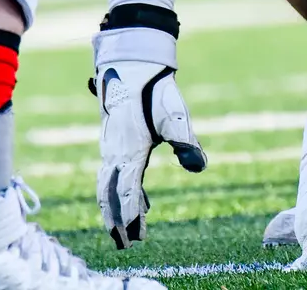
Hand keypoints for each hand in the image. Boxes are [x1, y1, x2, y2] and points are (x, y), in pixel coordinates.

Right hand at [92, 27, 205, 248]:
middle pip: (109, 194)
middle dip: (115, 220)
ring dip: (114, 207)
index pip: (126, 192)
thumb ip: (186, 141)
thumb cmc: (154, 87)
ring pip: (106, 184)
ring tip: (126, 228)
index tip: (134, 238)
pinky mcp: (112, 139)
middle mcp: (114, 151)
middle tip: (124, 244)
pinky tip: (138, 196)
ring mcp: (110, 145)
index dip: (130, 217)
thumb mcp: (175, 113)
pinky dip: (118, 189)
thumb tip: (200, 167)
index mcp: (128, 150)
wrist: (132, 62)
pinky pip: (110, 172)